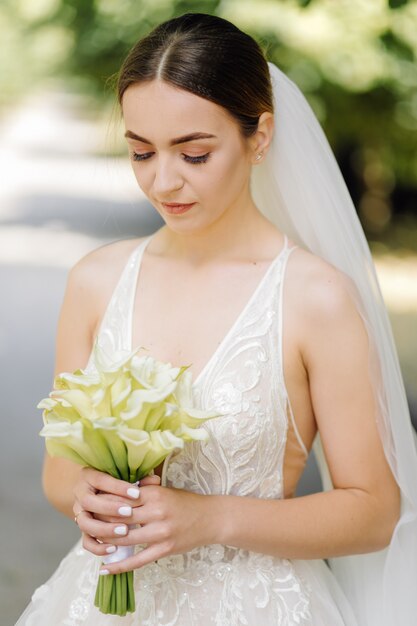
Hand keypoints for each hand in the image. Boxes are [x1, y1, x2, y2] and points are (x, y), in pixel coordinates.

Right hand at [73, 467, 159, 557]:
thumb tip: (155, 480)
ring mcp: (80, 513)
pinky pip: (86, 542)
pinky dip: (98, 547)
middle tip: (129, 512)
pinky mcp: (84, 531)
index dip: (119, 488)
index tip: (136, 493)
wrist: (100, 493)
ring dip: (104, 528)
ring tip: (124, 531)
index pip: (102, 480)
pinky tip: (114, 548)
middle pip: (89, 501)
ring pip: (85, 523)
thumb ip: (139, 480)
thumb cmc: (118, 484)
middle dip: (110, 508)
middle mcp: (81, 494)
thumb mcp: (127, 479)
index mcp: (90, 476)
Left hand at [94, 484, 215, 574]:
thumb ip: (144, 489)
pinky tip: (105, 568)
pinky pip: (138, 560)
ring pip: (125, 539)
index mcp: (154, 494)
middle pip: (120, 518)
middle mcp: (156, 512)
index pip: (121, 497)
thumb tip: (121, 486)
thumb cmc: (185, 502)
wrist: (210, 518)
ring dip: (106, 542)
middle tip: (86, 523)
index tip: (91, 504)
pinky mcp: (165, 549)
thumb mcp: (165, 490)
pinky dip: (119, 566)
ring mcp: (160, 532)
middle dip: (100, 521)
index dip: (104, 501)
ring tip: (93, 543)